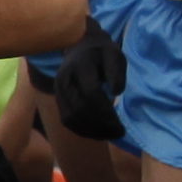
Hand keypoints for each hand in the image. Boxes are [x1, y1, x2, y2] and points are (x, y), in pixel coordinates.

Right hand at [49, 24, 125, 141]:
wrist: (80, 47)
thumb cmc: (102, 53)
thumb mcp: (115, 55)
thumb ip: (117, 72)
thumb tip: (116, 92)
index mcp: (80, 66)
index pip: (91, 93)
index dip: (106, 112)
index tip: (122, 124)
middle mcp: (64, 80)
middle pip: (79, 109)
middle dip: (100, 125)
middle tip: (119, 132)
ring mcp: (58, 91)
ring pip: (70, 118)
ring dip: (90, 131)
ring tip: (109, 135)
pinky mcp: (58, 99)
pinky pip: (66, 120)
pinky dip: (82, 130)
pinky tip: (97, 133)